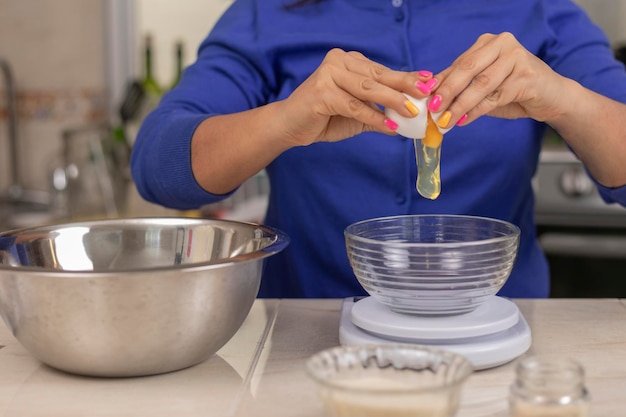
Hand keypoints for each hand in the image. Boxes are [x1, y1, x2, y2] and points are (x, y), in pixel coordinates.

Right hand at [276, 48, 432, 145]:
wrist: (289, 126)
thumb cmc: (323, 118)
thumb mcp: (356, 113)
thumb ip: (379, 112)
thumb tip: (409, 119)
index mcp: (348, 61)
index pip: (382, 70)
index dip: (406, 78)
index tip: (429, 82)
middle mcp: (338, 61)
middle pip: (378, 76)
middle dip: (405, 86)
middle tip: (426, 95)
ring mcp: (328, 74)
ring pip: (367, 88)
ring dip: (392, 101)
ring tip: (412, 112)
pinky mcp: (321, 91)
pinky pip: (354, 106)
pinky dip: (373, 117)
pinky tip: (389, 126)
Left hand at [432, 32, 567, 126]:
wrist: (551, 96)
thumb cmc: (514, 90)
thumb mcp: (484, 86)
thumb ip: (461, 87)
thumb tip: (431, 97)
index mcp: (488, 43)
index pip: (459, 64)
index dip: (440, 82)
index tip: (424, 98)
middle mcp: (502, 44)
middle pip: (467, 70)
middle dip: (447, 91)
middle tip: (432, 109)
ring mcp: (517, 58)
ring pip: (481, 84)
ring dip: (460, 105)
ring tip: (445, 120)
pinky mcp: (527, 76)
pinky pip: (496, 96)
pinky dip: (477, 110)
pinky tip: (464, 120)